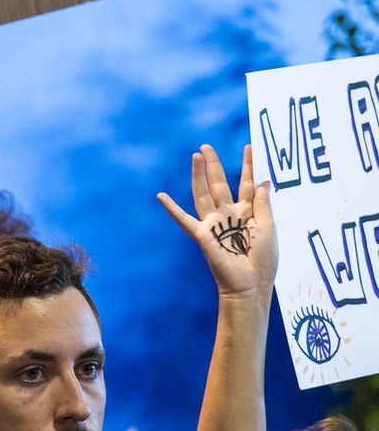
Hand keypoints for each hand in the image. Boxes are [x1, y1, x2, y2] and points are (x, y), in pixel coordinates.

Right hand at [156, 144, 276, 300]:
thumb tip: (263, 180)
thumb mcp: (269, 227)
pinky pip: (184, 219)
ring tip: (195, 156)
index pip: (247, 184)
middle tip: (206, 146)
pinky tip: (161, 196)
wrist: (250, 284)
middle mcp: (228, 214)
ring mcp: (214, 223)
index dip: (248, 166)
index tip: (250, 147)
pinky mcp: (202, 235)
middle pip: (220, 183)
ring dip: (198, 175)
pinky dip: (172, 208)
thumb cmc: (263, 260)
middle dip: (214, 164)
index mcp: (247, 213)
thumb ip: (263, 203)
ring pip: (203, 193)